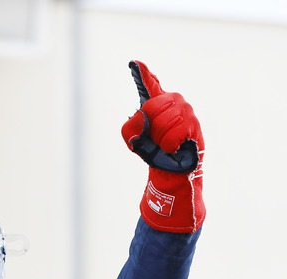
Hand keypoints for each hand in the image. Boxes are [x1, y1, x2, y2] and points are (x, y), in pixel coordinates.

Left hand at [121, 60, 204, 232]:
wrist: (172, 171)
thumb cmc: (154, 152)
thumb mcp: (134, 140)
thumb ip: (131, 127)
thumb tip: (142, 117)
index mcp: (157, 103)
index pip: (150, 84)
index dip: (142, 73)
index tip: (134, 62)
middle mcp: (173, 100)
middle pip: (150, 108)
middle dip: (149, 129)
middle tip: (157, 139)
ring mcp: (185, 109)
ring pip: (162, 122)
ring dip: (160, 139)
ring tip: (167, 143)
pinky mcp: (194, 123)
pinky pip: (173, 133)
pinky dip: (169, 145)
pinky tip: (175, 147)